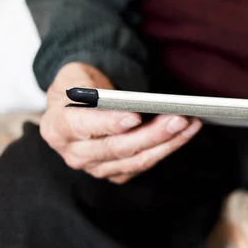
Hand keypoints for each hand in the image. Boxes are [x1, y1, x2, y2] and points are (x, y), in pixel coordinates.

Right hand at [40, 62, 201, 183]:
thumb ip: (88, 86)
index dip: (109, 123)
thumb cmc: (78, 87)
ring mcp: (96, 168)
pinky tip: (186, 131)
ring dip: (168, 143)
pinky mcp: (116, 172)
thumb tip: (120, 101)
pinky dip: (168, 147)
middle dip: (151, 134)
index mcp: (57, 128)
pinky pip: (146, 163)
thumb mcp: (74, 75)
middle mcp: (74, 154)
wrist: (76, 105)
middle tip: (178, 118)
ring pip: (137, 160)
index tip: (134, 116)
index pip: (82, 127)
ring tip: (190, 123)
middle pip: (117, 147)